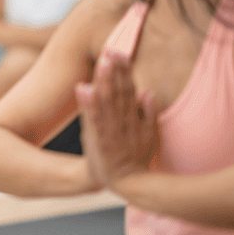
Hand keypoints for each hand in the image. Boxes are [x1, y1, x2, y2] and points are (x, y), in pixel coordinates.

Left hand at [76, 48, 157, 191]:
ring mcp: (111, 132)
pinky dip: (88, 105)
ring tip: (100, 63)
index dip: (124, 71)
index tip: (119, 52)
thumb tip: (148, 92)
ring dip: (104, 81)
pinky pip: (93, 121)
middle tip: (110, 50)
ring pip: (107, 102)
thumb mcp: (150, 137)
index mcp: (133, 119)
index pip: (129, 90)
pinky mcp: (99, 142)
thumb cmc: (136, 158)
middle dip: (115, 71)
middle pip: (119, 92)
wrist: (129, 184)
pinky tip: (83, 89)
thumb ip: (149, 115)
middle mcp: (123, 123)